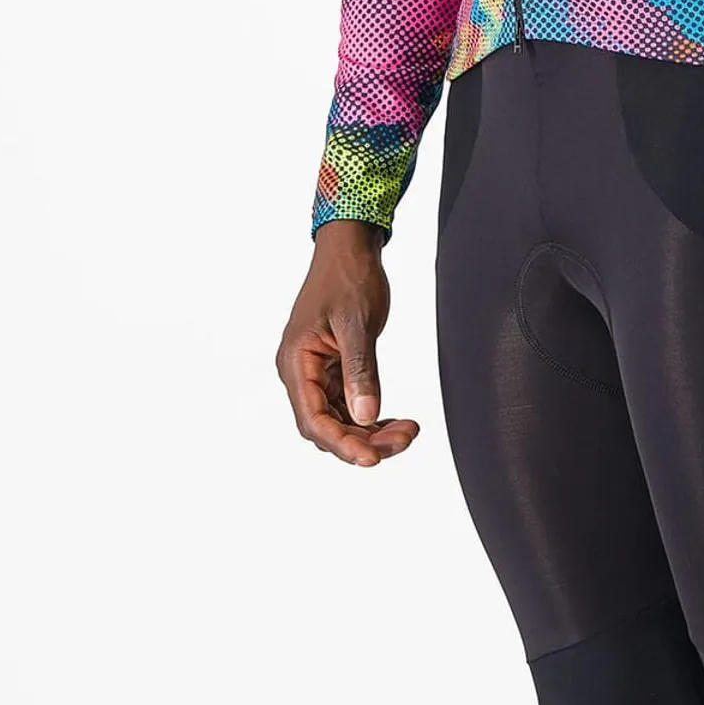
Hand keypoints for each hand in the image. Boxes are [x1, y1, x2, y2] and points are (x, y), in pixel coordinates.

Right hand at [275, 220, 420, 466]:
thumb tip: (367, 416)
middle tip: (405, 440)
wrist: (350, 246)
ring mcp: (316, 372)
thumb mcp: (357, 322)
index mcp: (295, 362)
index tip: (373, 458)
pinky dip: (370, 415)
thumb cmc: (347, 276)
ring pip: (339, 419)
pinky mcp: (333, 368)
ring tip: (408, 431)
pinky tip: (396, 419)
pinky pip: (348, 403)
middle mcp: (301, 373)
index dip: (343, 443)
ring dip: (370, 431)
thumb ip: (361, 370)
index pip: (314, 419)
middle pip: (326, 426)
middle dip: (363, 440)